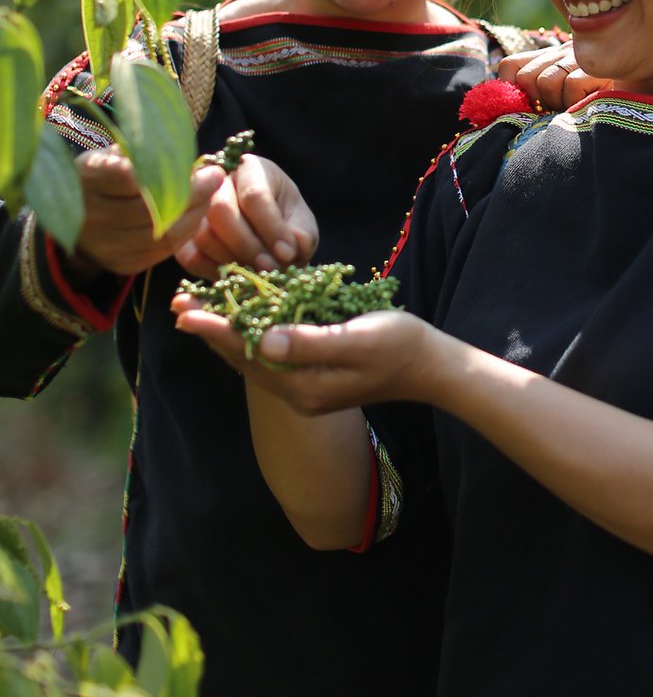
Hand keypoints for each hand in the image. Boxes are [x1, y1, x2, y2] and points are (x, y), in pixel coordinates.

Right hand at [68, 149, 223, 279]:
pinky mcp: (121, 264)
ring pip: (163, 234)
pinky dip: (186, 232)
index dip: (172, 173)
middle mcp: (91, 216)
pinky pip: (164, 252)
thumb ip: (148, 153)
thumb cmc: (105, 173)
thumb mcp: (116, 152)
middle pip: (152, 209)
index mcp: (87, 179)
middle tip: (215, 178)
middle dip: (193, 193)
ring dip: (195, 213)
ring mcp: (105, 246)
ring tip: (209, 194)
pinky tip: (195, 215)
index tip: (202, 165)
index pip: (132, 177)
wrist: (81, 214)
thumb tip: (191, 159)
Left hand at [172, 301, 439, 414]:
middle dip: (211, 330)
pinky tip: (240, 317)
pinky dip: (250, 334)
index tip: (187, 311)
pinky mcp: (312, 376)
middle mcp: (297, 391)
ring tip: (197, 309)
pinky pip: (270, 354)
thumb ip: (310, 342)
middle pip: (243, 357)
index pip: (249, 353)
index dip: (216, 329)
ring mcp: (304, 387)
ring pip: (253, 356)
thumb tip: (264, 339)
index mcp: (304, 386)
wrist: (430, 366)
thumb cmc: (400, 346)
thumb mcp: (357, 339)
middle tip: (178, 304)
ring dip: (225, 331)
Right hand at [174, 155, 317, 276]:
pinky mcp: (183, 237)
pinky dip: (213, 272)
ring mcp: (196, 208)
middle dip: (248, 246)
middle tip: (269, 269)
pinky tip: (236, 278)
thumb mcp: (302, 226)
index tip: (288, 253)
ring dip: (233, 261)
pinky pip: (190, 256)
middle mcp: (219, 183)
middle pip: (221, 210)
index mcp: (252, 170)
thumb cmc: (287, 223)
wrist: (268, 237)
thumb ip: (301, 236)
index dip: (271, 227)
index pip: (254, 194)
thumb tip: (289, 251)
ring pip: (205, 234)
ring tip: (257, 274)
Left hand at [497, 40, 603, 111]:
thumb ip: (536, 97)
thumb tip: (503, 109)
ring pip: (545, 82)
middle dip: (537, 102)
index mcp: (552, 57)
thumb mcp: (562, 100)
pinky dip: (578, 101)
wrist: (648, 97)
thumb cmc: (599, 106)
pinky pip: (572, 85)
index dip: (512, 90)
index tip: (531, 108)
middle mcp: (565, 52)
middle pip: (525, 76)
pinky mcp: (602, 65)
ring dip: (559, 103)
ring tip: (578, 106)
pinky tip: (593, 102)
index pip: (510, 67)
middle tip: (559, 110)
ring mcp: (584, 57)